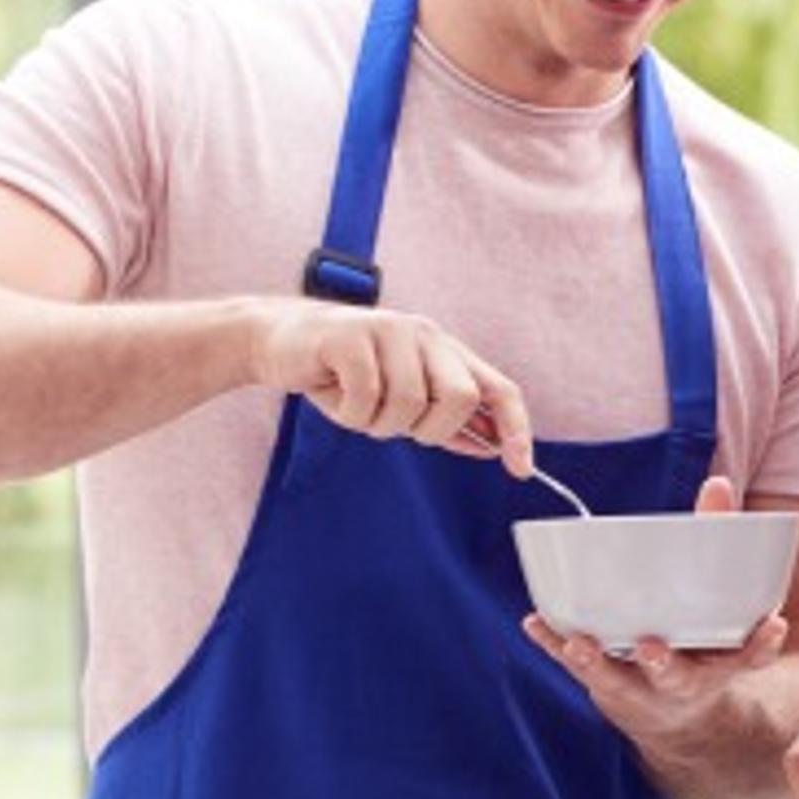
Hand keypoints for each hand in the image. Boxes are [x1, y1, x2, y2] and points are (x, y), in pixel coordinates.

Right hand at [241, 298, 536, 477]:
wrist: (277, 341)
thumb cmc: (343, 374)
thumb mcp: (399, 398)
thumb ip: (445, 420)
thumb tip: (492, 447)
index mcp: (445, 351)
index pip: (499, 388)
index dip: (517, 429)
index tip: (521, 469)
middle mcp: (424, 335)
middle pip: (460, 397)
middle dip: (430, 429)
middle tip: (396, 426)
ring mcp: (388, 330)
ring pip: (409, 402)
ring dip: (380, 423)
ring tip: (358, 406)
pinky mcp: (350, 335)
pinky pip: (366, 396)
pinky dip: (351, 415)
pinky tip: (336, 396)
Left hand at [525, 475, 790, 740]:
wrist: (673, 712)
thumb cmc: (698, 640)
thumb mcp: (718, 604)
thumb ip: (718, 544)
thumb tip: (717, 484)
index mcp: (722, 661)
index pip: (751, 657)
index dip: (764, 645)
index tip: (774, 626)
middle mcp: (685, 682)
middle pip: (677, 678)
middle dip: (663, 664)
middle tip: (651, 648)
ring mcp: (641, 689)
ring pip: (619, 681)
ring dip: (597, 663)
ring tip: (579, 644)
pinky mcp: (604, 685)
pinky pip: (577, 667)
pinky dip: (555, 645)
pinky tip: (535, 622)